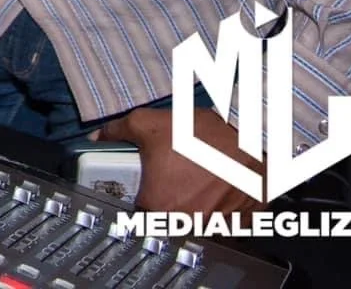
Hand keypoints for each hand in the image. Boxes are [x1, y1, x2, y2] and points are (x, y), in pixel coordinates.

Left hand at [97, 107, 263, 213]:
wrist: (250, 136)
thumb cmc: (202, 135)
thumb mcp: (147, 123)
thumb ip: (117, 131)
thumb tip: (100, 136)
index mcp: (159, 206)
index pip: (139, 213)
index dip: (141, 197)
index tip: (146, 186)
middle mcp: (188, 222)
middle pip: (169, 217)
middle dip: (170, 198)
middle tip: (175, 176)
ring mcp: (217, 225)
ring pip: (198, 219)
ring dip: (196, 203)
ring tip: (198, 178)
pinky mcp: (241, 222)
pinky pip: (226, 220)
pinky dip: (222, 206)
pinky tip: (219, 185)